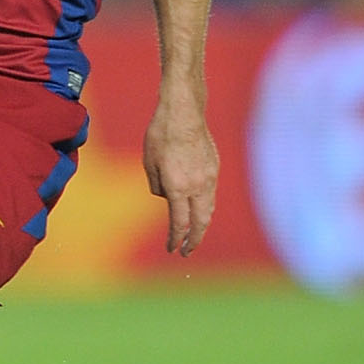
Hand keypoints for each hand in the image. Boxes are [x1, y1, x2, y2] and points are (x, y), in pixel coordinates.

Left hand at [142, 94, 218, 257]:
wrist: (184, 112)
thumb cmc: (160, 135)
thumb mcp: (149, 163)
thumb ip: (157, 187)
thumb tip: (167, 198)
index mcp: (178, 188)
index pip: (179, 223)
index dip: (176, 239)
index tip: (172, 249)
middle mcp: (197, 186)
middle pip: (200, 222)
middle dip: (194, 240)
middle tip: (187, 251)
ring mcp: (209, 177)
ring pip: (209, 209)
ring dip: (202, 224)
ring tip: (195, 234)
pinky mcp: (214, 167)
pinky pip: (211, 193)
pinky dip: (205, 205)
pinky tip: (199, 207)